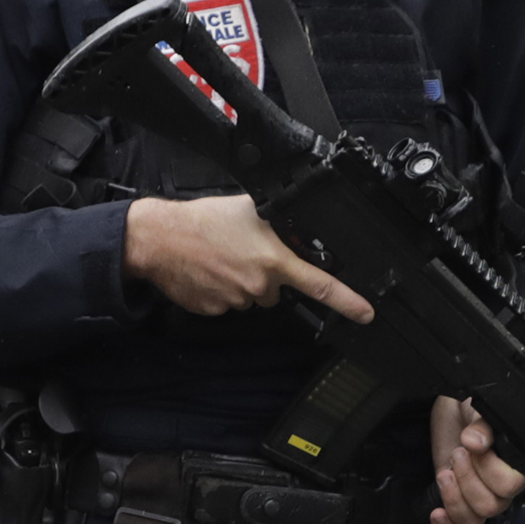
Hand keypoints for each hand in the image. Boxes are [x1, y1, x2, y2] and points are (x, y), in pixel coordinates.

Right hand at [125, 194, 372, 323]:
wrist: (159, 240)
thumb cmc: (200, 222)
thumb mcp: (250, 210)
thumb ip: (277, 223)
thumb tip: (295, 226)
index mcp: (273, 261)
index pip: (321, 285)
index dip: (348, 302)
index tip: (366, 313)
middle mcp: (258, 286)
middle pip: (277, 289)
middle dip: (267, 274)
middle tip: (243, 251)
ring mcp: (236, 301)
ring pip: (251, 296)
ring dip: (242, 280)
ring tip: (221, 257)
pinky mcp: (215, 310)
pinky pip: (228, 302)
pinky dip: (222, 289)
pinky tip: (209, 270)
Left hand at [430, 395, 524, 523]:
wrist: (454, 411)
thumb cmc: (472, 408)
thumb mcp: (479, 408)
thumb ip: (482, 424)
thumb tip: (475, 441)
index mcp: (518, 464)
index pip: (510, 485)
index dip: (488, 469)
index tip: (472, 446)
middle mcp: (504, 486)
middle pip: (491, 506)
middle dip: (468, 480)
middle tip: (458, 453)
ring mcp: (482, 496)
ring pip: (475, 521)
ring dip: (455, 499)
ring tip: (445, 473)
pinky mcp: (460, 502)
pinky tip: (437, 513)